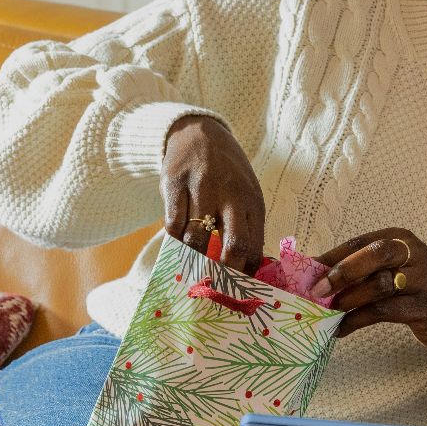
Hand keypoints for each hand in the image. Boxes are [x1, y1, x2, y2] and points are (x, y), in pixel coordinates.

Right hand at [161, 114, 264, 274]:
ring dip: (193, 261)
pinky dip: (173, 243)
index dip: (247, 274)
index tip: (238, 293)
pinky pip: (171, 224)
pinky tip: (176, 250)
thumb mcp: (246, 194)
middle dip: (225, 275)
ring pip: (197, 238)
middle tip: (215, 290)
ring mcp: (201, 187)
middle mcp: (230, 194)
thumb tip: (251, 271)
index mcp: (253, 200)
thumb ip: (248, 227)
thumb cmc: (227, 174)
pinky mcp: (174, 183)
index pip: (255, 246)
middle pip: (233, 245)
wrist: (199, 133)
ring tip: (191, 274)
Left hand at [311, 228, 426, 386]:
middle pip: (376, 253)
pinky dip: (357, 320)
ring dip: (350, 299)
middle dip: (343, 271)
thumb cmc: (414, 293)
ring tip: (330, 311)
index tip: (307, 272)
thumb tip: (314, 277)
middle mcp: (414, 253)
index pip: (361, 241)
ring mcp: (423, 279)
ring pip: (380, 284)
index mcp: (402, 238)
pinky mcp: (424, 306)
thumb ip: (361, 271)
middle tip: (318, 290)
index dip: (332, 256)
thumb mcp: (392, 272)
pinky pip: (384, 311)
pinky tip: (342, 329)